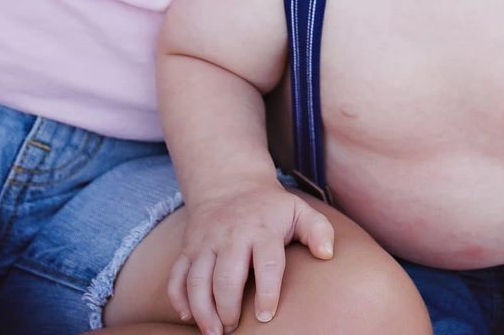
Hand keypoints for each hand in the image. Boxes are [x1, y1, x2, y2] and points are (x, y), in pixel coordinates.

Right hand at [166, 181, 334, 334]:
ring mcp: (206, 242)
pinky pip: (176, 276)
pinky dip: (177, 298)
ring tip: (213, 333)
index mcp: (262, 230)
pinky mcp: (188, 248)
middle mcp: (231, 236)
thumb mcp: (299, 210)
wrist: (230, 182)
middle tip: (233, 330)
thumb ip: (318, 230)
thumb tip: (327, 254)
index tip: (265, 315)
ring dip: (202, 311)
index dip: (267, 293)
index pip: (266, 264)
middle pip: (226, 277)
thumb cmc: (270, 207)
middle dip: (228, 308)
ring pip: (197, 280)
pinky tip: (188, 316)